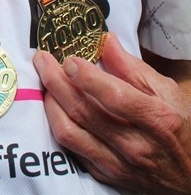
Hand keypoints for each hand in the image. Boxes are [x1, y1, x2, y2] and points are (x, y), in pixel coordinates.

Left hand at [33, 33, 190, 193]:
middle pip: (84, 111)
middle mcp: (135, 145)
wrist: (190, 175)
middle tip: (42, 60)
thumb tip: (107, 42)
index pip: (114, 96)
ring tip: (44, 81)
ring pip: (70, 133)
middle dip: (56, 81)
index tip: (70, 59)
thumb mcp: (166, 91)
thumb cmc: (178, 127)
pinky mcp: (107, 175)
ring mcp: (119, 163)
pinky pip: (73, 150)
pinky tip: (54, 106)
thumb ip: (133, 67)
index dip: (87, 76)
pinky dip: (59, 125)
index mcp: (155, 118)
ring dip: (50, 104)